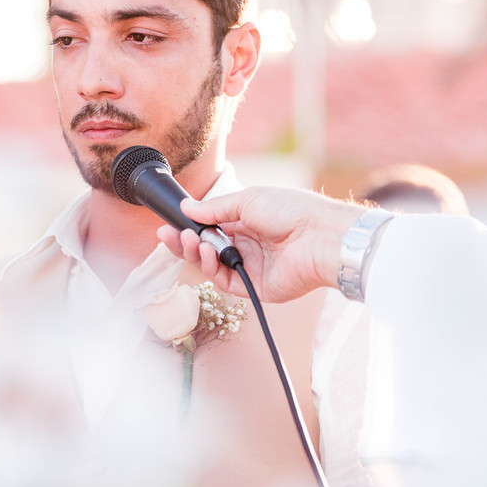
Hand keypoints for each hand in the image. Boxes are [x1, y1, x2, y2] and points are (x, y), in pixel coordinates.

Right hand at [156, 187, 363, 302]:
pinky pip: (224, 281)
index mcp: (245, 221)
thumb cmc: (291, 211)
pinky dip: (212, 268)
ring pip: (211, 265)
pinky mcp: (254, 286)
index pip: (209, 227)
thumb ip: (214, 208)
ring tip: (190, 240)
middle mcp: (245, 244)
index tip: (171, 223)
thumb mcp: (247, 200)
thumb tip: (187, 207)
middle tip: (167, 235)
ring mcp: (249, 266)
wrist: (319, 236)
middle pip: (205, 248)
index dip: (189, 226)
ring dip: (196, 253)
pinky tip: (208, 253)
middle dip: (184, 241)